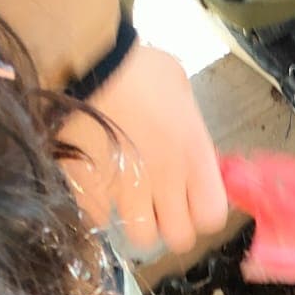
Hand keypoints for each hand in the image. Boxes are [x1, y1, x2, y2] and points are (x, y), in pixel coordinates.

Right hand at [60, 42, 227, 257]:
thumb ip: (190, 129)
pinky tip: (97, 187)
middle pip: (179, 237)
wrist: (82, 57)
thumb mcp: (179, 89)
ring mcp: (126, 189)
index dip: (203, 214)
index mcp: (193, 154)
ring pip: (141, 237)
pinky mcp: (89, 189)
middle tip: (159, 205)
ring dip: (136, 223)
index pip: (213, 216)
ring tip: (127, 199)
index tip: (193, 202)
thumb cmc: (135, 66)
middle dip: (171, 225)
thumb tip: (193, 150)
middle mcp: (165, 179)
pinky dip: (99, 211)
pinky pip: (100, 220)